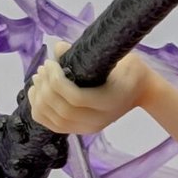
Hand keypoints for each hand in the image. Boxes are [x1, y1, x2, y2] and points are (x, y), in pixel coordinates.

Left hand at [28, 42, 157, 136]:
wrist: (141, 91)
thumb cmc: (129, 70)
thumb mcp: (114, 56)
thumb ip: (86, 52)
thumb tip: (58, 48)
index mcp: (109, 102)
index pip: (75, 98)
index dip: (56, 80)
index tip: (51, 62)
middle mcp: (98, 120)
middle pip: (62, 110)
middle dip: (46, 87)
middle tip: (43, 68)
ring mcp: (88, 128)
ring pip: (54, 120)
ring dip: (40, 99)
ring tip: (38, 78)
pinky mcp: (80, 129)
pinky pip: (53, 125)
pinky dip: (39, 110)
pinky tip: (36, 93)